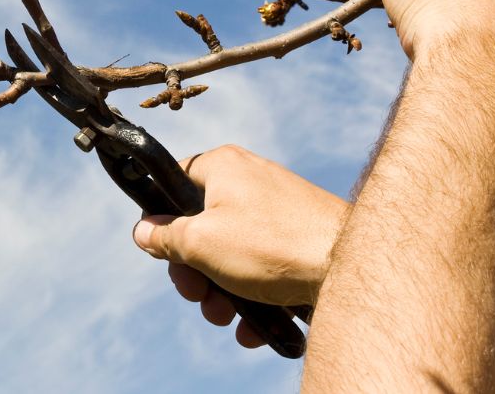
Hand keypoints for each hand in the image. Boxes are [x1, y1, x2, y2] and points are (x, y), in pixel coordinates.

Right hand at [132, 145, 346, 345]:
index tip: (161, 250)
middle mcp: (249, 182)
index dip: (161, 219)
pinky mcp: (297, 240)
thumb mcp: (201, 243)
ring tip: (228, 318)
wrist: (351, 267)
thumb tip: (143, 232)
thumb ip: (166, 238)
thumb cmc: (273, 246)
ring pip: (230, 253)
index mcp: (222, 167)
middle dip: (194, 271)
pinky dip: (252, 296)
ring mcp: (275, 212)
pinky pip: (261, 266)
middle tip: (197, 296)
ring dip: (220, 292)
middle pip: (200, 226)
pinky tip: (254, 326)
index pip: (173, 181)